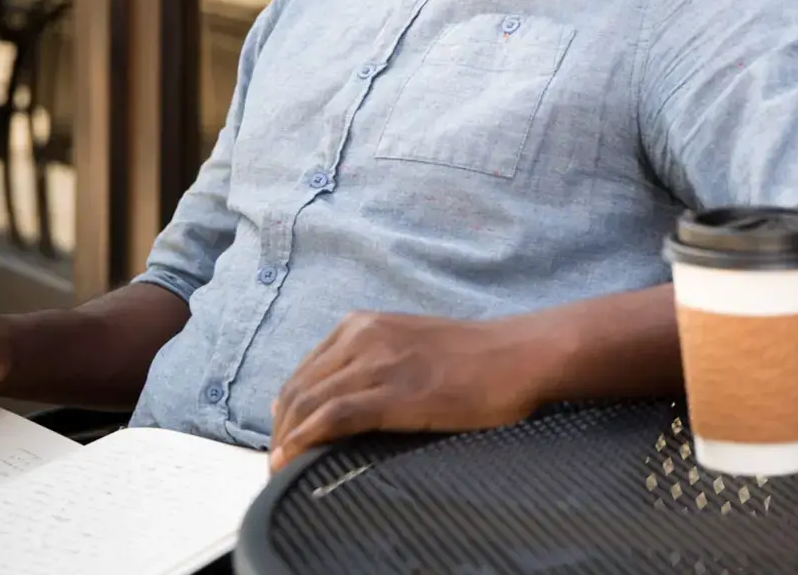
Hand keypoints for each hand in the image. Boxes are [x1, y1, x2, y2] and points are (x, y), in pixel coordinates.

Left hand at [267, 312, 557, 470]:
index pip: (303, 372)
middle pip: (297, 389)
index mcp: (362, 325)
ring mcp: (378, 362)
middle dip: (280, 431)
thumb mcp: (408, 347)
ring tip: (282, 471)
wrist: (518, 356)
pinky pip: (334, 415)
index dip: (285, 412)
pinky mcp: (395, 391)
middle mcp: (362, 336)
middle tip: (279, 464)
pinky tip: (295, 461)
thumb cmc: (473, 359)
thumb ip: (370, 365)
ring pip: (308, 402)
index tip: (284, 441)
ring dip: (288, 441)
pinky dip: (305, 440)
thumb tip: (331, 406)